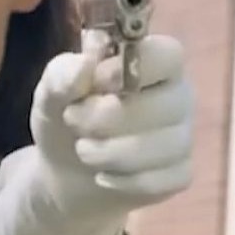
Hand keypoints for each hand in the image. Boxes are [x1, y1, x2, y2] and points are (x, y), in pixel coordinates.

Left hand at [0, 31, 193, 234]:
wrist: (65, 168)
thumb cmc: (65, 114)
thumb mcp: (51, 91)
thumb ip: (63, 74)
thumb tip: (85, 63)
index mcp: (152, 62)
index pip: (168, 55)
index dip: (130, 68)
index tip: (96, 82)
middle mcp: (177, 95)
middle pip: (166, 103)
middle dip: (107, 117)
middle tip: (72, 119)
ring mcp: (183, 136)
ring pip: (162, 146)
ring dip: (109, 151)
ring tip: (82, 149)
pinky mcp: (179, 173)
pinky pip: (160, 179)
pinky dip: (122, 180)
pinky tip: (104, 174)